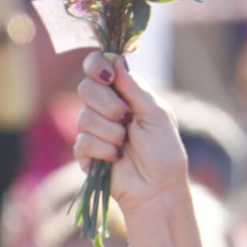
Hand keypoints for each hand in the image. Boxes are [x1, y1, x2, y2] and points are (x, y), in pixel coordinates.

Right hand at [73, 55, 187, 215]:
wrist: (157, 187)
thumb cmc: (163, 150)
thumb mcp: (155, 113)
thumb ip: (134, 87)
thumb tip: (116, 59)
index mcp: (122, 92)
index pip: (97, 67)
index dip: (97, 66)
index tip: (109, 76)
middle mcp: (104, 108)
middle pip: (85, 88)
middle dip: (107, 104)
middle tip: (126, 118)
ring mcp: (92, 131)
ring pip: (83, 118)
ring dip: (110, 132)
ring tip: (125, 144)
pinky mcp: (85, 154)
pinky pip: (82, 142)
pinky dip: (103, 150)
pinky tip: (115, 158)